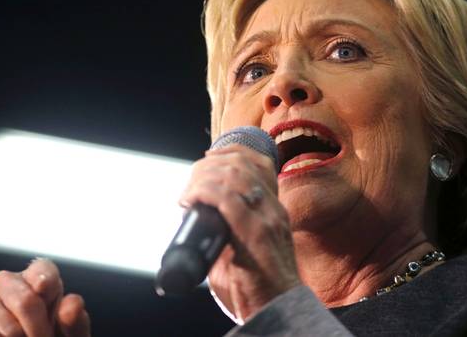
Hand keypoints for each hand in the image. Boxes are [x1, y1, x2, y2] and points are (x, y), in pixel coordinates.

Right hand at [0, 258, 90, 336]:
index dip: (49, 287)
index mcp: (38, 276)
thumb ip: (74, 318)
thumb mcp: (70, 331)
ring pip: (10, 328)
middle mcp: (8, 282)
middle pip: (26, 301)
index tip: (52, 302)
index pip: (43, 271)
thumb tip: (73, 304)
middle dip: (41, 328)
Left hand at [179, 144, 300, 322]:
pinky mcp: (255, 235)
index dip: (230, 153)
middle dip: (209, 164)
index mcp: (274, 209)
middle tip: (190, 182)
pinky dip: (204, 191)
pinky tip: (190, 199)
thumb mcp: (250, 248)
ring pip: (234, 175)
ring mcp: (267, 220)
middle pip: (243, 163)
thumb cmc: (259, 288)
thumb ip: (232, 229)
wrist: (278, 313)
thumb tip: (199, 218)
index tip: (207, 159)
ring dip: (203, 176)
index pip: (258, 163)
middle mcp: (273, 209)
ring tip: (188, 193)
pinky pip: (228, 199)